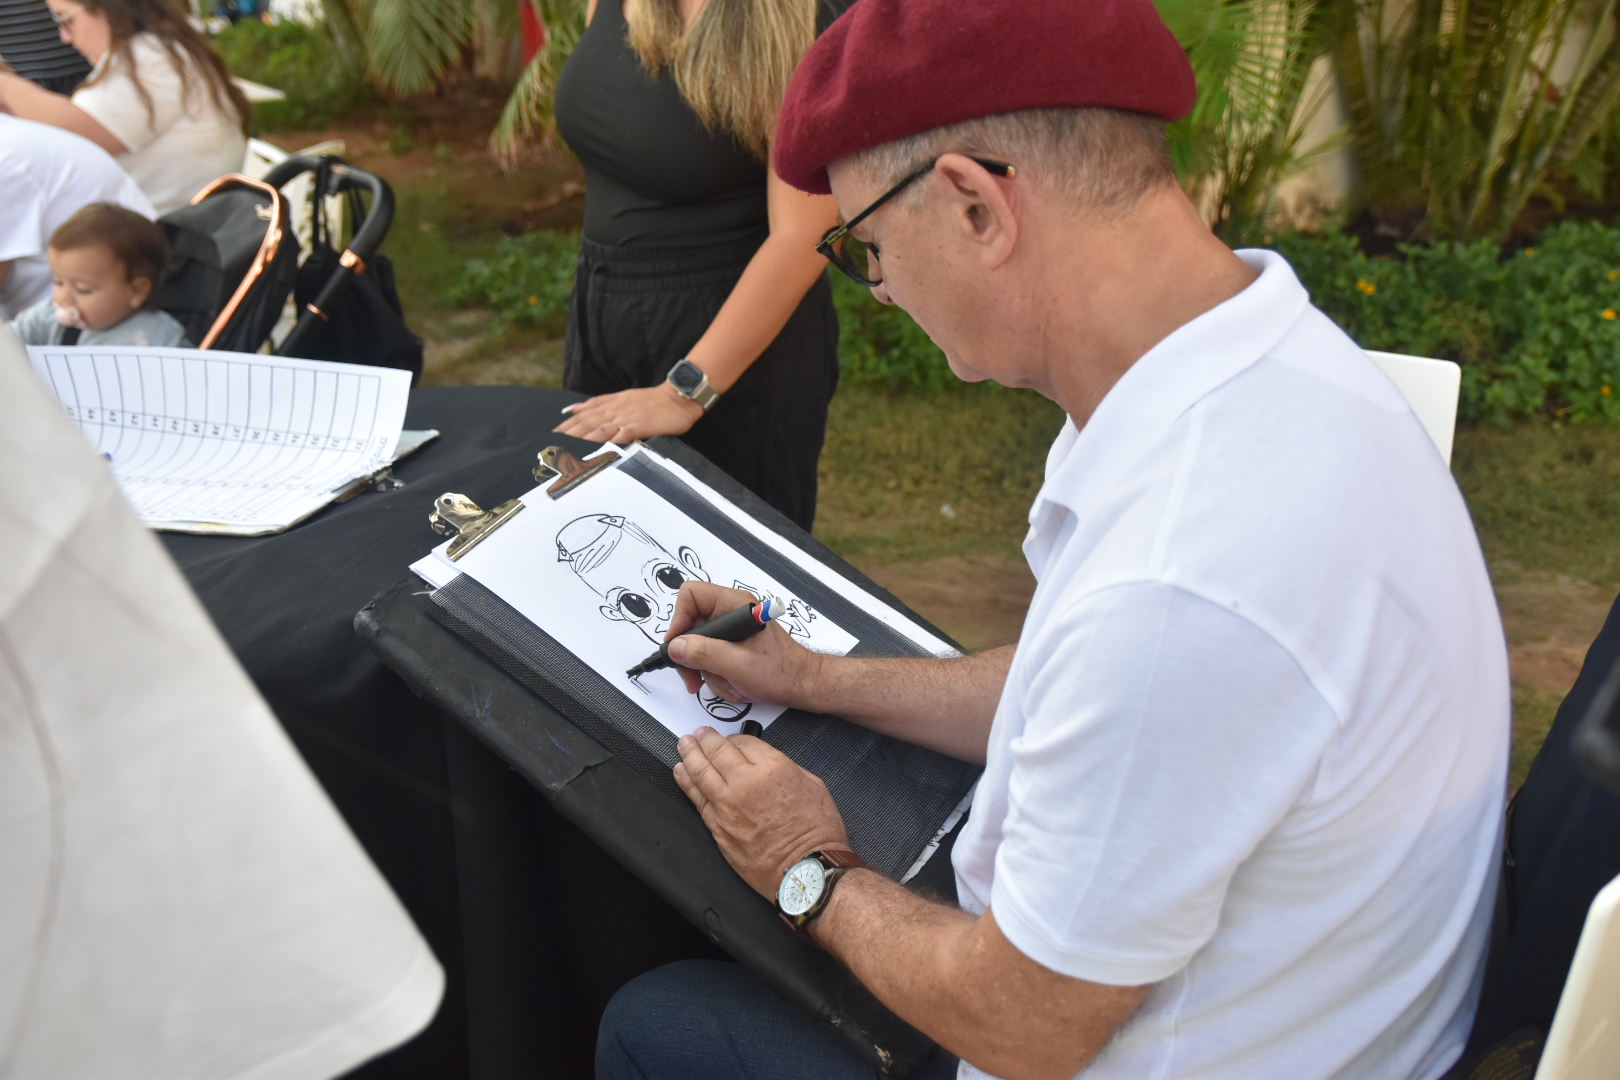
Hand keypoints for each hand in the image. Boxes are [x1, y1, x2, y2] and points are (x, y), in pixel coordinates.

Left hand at [552, 383, 703, 443]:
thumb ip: (596, 404)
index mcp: (610, 404)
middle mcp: (615, 410)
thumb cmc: (651, 401)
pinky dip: (610, 442)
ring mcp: (627, 417)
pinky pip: (623, 435)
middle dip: (568, 435)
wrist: (677, 396)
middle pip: (586, 423)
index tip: (551, 436)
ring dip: (582, 440)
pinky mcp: (640, 425)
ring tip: (568, 451)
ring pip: (600, 429)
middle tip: (552, 447)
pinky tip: (600, 450)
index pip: (582, 416)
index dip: (566, 427)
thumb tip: (572, 409)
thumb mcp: (620, 397)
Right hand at [665, 581, 824, 708]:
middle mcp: (731, 612)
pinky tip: (730, 682)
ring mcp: (731, 628)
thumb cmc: (781, 671)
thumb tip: (676, 646)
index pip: (692, 595)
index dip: (679, 619)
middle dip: (691, 655)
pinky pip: (708, 656)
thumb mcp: (738, 665)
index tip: (677, 646)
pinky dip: (714, 673)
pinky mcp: (732, 643)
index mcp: (734, 604)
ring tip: (725, 682)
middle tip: (693, 676)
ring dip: (705, 669)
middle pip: (690, 624)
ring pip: (697, 644)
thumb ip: (705, 654)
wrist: (800, 684)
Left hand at [674, 726, 850, 896]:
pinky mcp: (718, 827)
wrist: (806, 871)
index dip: (734, 738)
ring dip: (690, 755)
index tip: (730, 738)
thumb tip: (767, 763)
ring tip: (684, 745)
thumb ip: (786, 768)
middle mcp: (746, 783)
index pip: (743, 742)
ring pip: (701, 772)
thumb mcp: (813, 785)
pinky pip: (696, 799)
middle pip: (718, 752)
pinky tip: (681, 772)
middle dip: (706, 739)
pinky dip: (686, 782)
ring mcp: (728, 806)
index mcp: (773, 768)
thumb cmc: (816, 835)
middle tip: (699, 734)